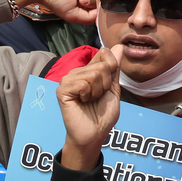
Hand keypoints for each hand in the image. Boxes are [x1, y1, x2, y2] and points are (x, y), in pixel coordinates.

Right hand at [57, 45, 123, 170]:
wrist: (94, 134)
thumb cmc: (102, 115)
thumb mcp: (113, 89)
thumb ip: (114, 68)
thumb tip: (119, 46)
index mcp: (89, 70)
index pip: (105, 52)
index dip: (112, 68)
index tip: (107, 86)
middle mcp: (77, 72)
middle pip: (102, 65)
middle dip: (106, 85)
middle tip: (97, 97)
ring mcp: (68, 80)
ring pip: (93, 74)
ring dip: (97, 91)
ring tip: (90, 101)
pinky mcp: (62, 90)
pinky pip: (82, 83)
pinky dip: (87, 95)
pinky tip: (82, 102)